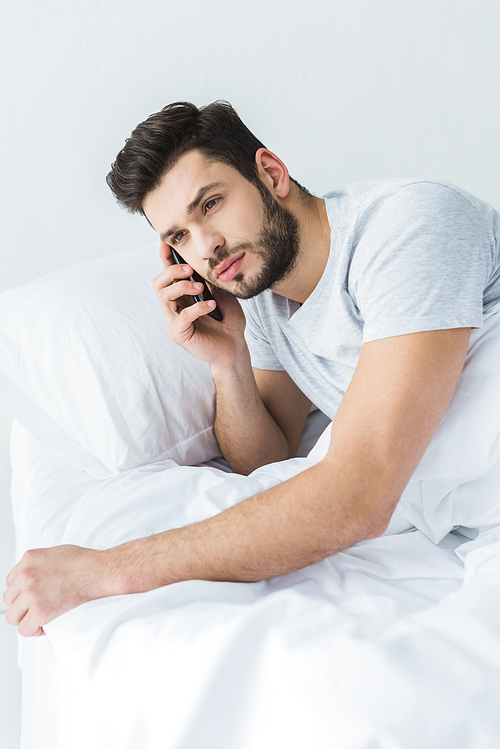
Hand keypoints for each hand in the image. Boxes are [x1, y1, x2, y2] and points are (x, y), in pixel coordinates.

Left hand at [2, 545, 117, 636]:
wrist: (99, 571)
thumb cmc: (85, 561)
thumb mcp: (55, 552)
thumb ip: (39, 564)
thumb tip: (37, 575)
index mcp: (28, 558)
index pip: (11, 581)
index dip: (21, 591)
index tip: (31, 597)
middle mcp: (26, 575)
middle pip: (9, 599)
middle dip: (22, 605)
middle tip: (36, 608)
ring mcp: (31, 593)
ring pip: (13, 616)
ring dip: (25, 618)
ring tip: (39, 618)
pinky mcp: (39, 611)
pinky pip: (24, 629)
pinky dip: (33, 630)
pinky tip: (44, 626)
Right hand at [152, 242, 246, 369]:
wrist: (235, 345)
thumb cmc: (228, 319)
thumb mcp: (221, 292)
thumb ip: (209, 279)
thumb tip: (203, 259)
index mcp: (182, 294)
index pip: (168, 274)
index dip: (165, 258)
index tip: (166, 243)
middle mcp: (174, 306)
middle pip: (159, 283)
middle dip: (171, 272)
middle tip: (189, 269)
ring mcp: (174, 321)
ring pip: (164, 297)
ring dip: (182, 287)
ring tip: (201, 287)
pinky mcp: (179, 334)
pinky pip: (182, 317)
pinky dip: (197, 308)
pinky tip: (211, 305)